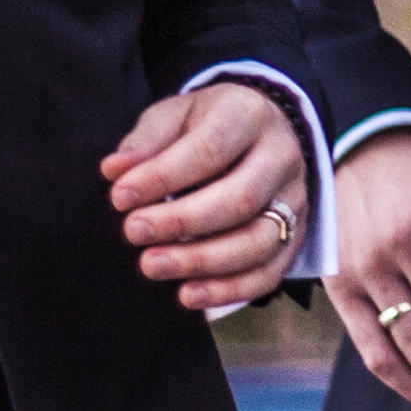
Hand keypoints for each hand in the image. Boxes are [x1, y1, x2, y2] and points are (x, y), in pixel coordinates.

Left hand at [112, 84, 309, 315]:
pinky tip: (188, 295)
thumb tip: (115, 170)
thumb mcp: (176, 115)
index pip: (210, 150)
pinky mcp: (295, 236)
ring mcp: (294, 200)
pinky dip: (229, 290)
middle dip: (181, 222)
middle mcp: (282, 157)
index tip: (120, 197)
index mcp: (249, 116)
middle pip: (240, 199)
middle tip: (133, 232)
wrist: (262, 130)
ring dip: (202, 261)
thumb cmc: (208, 124)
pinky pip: (270, 272)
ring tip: (151, 265)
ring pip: (259, 241)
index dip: (163, 177)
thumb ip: (147, 141)